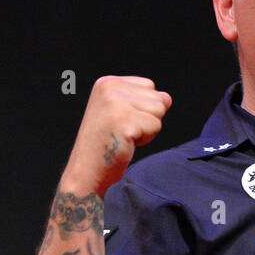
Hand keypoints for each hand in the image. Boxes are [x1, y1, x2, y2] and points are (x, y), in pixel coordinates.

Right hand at [60, 76, 171, 196]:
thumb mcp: (124, 112)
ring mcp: (116, 104)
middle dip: (147, 118)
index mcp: (107, 82)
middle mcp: (110, 89)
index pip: (149, 86)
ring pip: (159, 111)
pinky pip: (155, 126)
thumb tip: (167, 98)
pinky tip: (125, 143)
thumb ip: (146, 100)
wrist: (86, 171)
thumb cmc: (106, 143)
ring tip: (124, 137)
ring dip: (147, 129)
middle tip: (123, 131)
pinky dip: (145, 139)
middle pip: (157, 98)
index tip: (121, 120)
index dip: (142, 108)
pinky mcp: (124, 122)